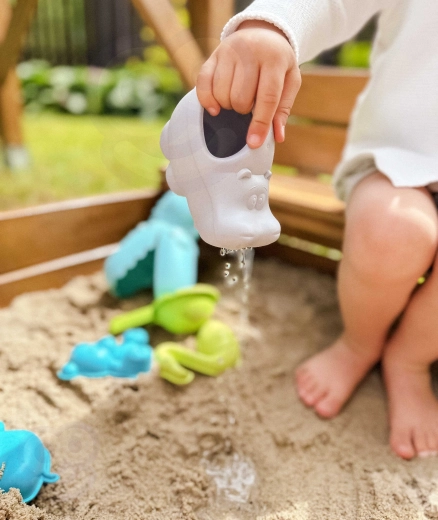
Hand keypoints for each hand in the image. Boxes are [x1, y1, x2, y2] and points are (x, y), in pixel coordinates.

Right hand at [196, 20, 300, 147]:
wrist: (262, 32)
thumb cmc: (277, 64)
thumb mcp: (289, 82)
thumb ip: (282, 109)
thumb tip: (277, 136)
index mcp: (274, 59)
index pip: (267, 98)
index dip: (260, 124)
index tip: (253, 143)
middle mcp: (250, 51)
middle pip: (240, 98)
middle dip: (244, 110)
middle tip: (249, 104)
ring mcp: (228, 51)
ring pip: (221, 94)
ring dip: (228, 106)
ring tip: (237, 98)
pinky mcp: (213, 55)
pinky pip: (203, 84)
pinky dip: (207, 100)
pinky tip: (215, 108)